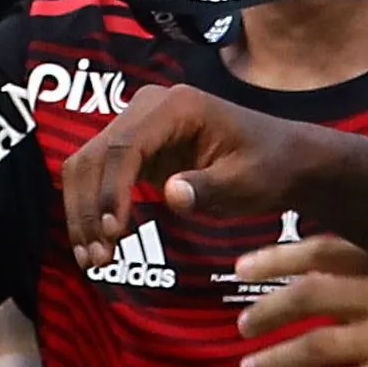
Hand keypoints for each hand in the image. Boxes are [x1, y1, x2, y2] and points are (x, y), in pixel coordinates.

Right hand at [60, 82, 335, 268]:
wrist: (285, 160)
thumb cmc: (270, 168)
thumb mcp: (247, 182)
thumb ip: (209, 188)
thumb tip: (171, 193)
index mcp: (177, 106)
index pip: (124, 146)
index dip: (110, 191)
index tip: (113, 233)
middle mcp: (149, 107)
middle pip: (95, 156)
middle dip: (89, 209)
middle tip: (98, 258)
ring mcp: (138, 124)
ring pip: (87, 166)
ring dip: (83, 213)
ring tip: (94, 260)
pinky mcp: (136, 148)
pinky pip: (98, 175)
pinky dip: (92, 209)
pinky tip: (97, 247)